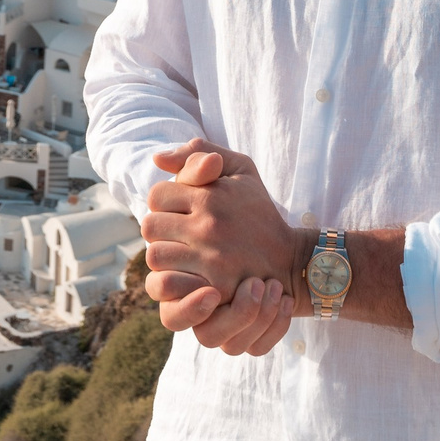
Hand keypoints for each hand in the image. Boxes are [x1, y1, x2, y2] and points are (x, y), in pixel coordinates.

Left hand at [142, 139, 302, 355]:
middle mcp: (209, 227)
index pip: (157, 196)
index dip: (166, 201)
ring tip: (183, 253)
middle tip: (180, 233)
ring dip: (165, 254)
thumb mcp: (240, 169)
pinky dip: (172, 278)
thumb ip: (197, 153)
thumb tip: (157, 160)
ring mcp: (211, 259)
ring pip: (155, 256)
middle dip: (162, 228)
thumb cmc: (258, 209)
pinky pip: (169, 283)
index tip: (182, 209)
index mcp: (211, 197)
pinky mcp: (215, 287)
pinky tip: (186, 272)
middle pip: (150, 227)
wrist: (289, 257)